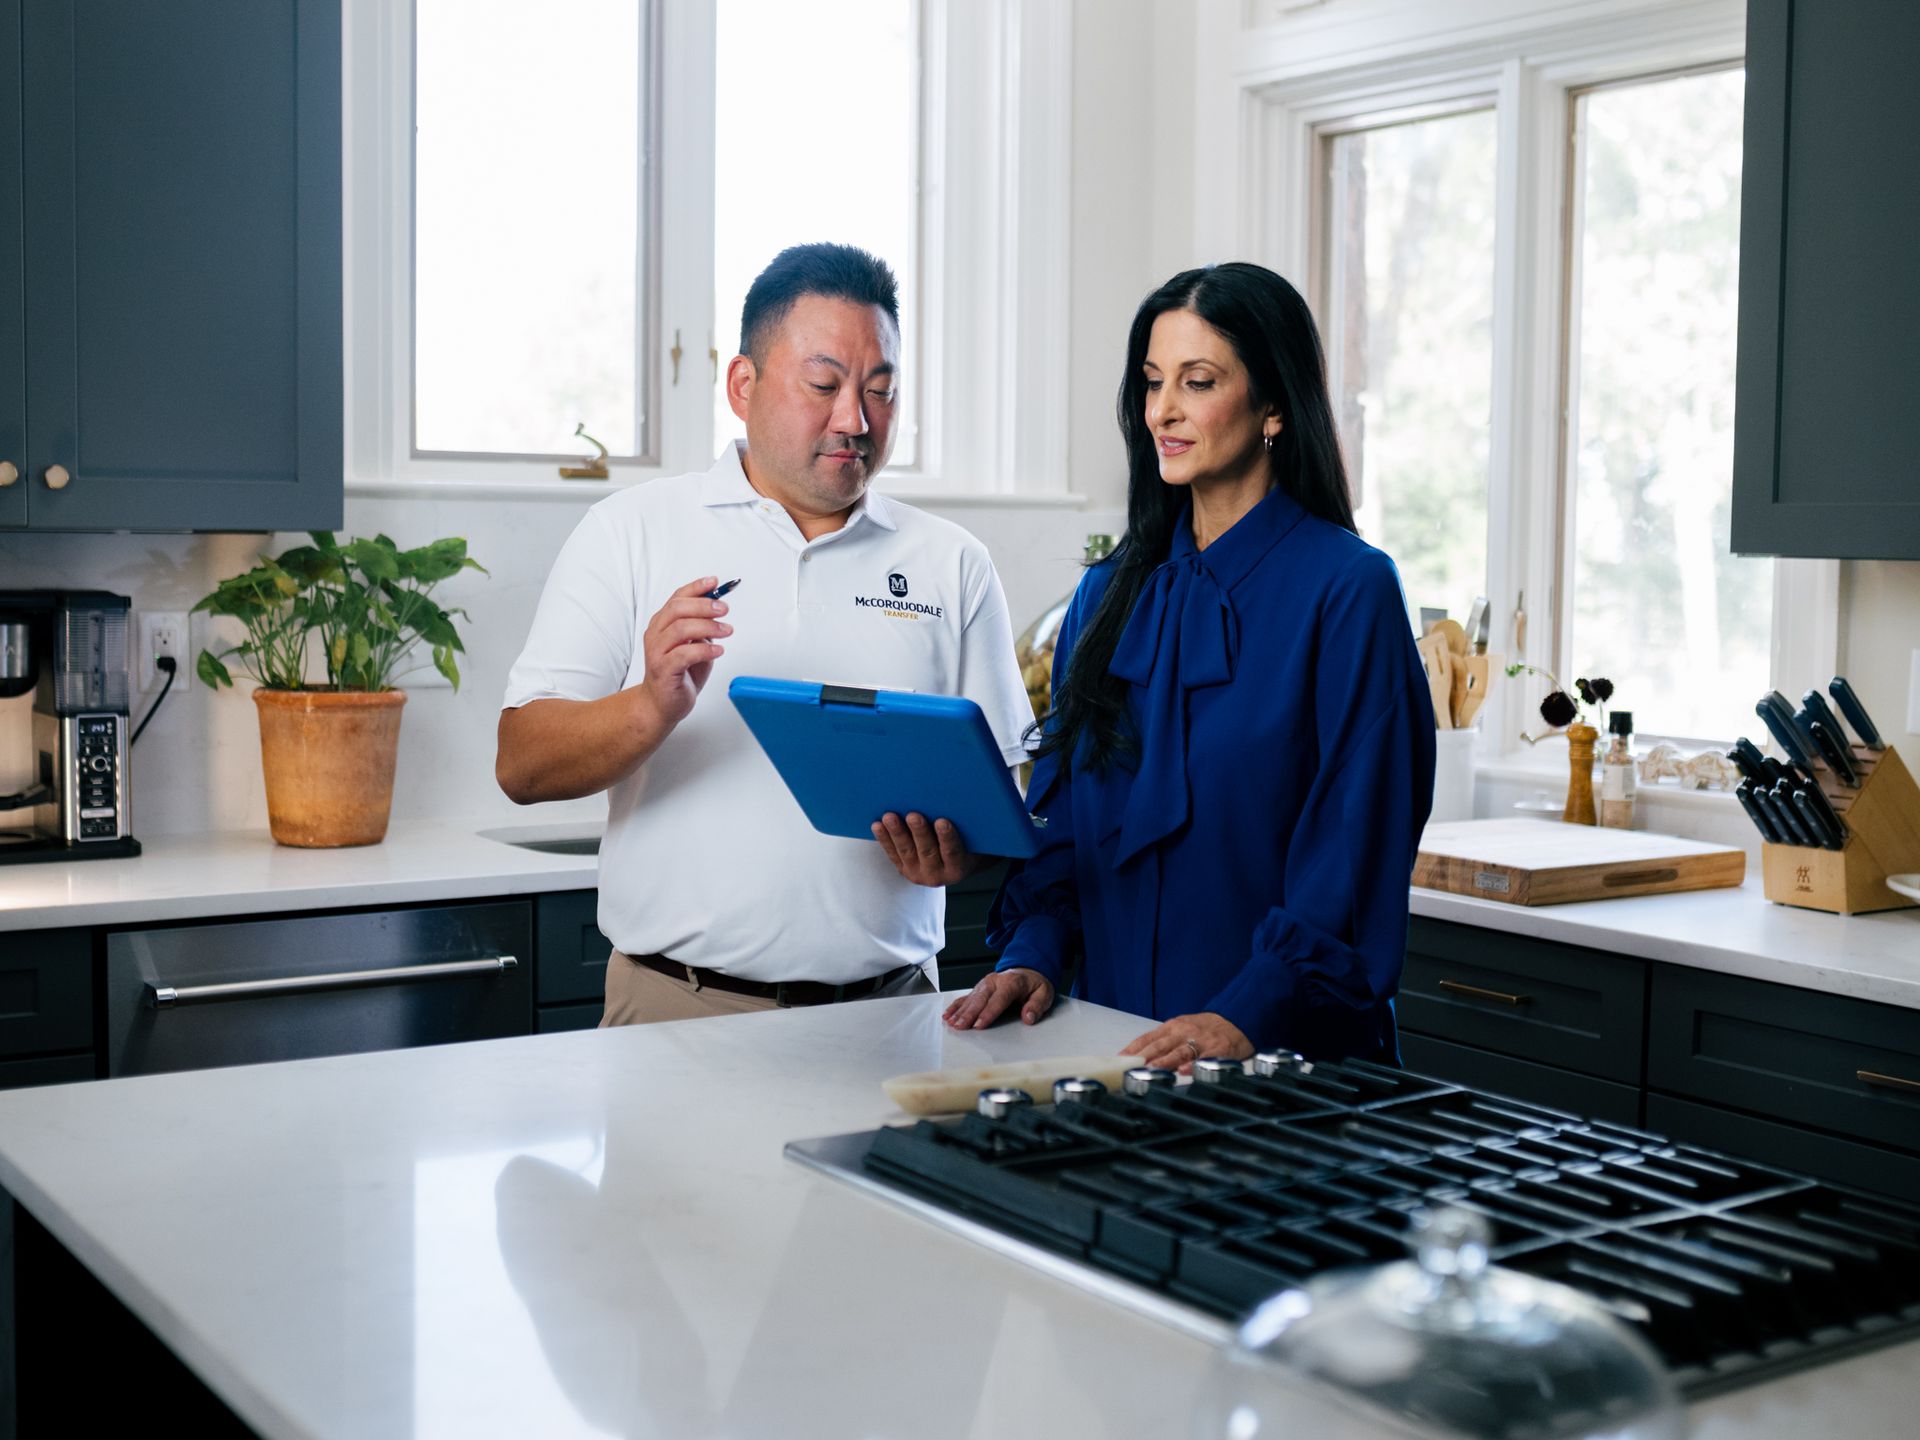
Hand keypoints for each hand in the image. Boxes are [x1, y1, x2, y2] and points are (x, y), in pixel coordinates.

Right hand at [638, 575, 733, 730]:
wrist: (661, 705)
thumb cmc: (678, 673)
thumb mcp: (694, 644)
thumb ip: (702, 628)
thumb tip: (718, 608)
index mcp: (662, 624)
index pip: (677, 598)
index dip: (696, 588)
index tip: (715, 583)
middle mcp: (656, 634)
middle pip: (678, 609)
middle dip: (704, 605)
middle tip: (725, 609)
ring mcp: (657, 652)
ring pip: (681, 629)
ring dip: (708, 627)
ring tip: (727, 631)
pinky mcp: (663, 670)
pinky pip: (684, 654)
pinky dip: (704, 649)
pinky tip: (718, 650)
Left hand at [873, 812, 972, 886]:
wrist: (955, 864)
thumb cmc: (965, 845)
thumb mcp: (969, 840)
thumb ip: (963, 827)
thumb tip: (954, 802)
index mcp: (957, 868)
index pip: (953, 852)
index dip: (947, 837)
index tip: (942, 821)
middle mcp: (937, 875)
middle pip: (927, 851)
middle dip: (919, 832)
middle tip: (913, 815)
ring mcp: (918, 874)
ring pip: (906, 852)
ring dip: (897, 833)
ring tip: (890, 817)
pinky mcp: (903, 870)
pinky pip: (893, 854)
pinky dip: (885, 839)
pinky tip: (877, 825)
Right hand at [943, 967, 1054, 1029]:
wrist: (1028, 972)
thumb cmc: (1035, 985)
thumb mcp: (1044, 993)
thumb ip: (1037, 1006)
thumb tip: (1029, 1017)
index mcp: (1012, 982)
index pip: (999, 999)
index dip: (989, 1012)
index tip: (980, 1025)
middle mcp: (996, 981)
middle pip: (981, 999)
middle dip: (969, 1013)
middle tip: (961, 1026)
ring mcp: (985, 984)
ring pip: (971, 998)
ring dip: (960, 1011)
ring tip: (952, 1023)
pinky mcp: (980, 988)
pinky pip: (966, 997)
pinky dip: (956, 1006)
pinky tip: (948, 1014)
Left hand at [1121, 1012, 1252, 1073]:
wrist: (1238, 1018)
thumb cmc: (1207, 1028)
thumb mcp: (1181, 1029)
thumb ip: (1163, 1043)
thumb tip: (1138, 1060)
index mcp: (1172, 1027)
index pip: (1146, 1039)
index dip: (1132, 1050)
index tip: (1118, 1061)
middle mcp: (1183, 1032)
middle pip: (1159, 1046)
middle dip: (1143, 1058)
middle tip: (1130, 1070)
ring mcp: (1201, 1040)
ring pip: (1179, 1052)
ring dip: (1164, 1062)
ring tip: (1151, 1071)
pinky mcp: (1218, 1049)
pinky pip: (1204, 1057)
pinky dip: (1194, 1064)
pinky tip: (1184, 1071)